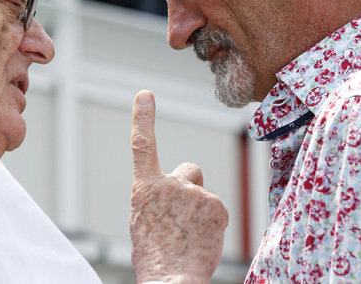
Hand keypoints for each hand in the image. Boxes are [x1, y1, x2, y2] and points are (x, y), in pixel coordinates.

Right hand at [130, 90, 228, 283]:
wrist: (170, 280)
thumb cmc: (154, 258)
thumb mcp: (143, 223)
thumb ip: (156, 201)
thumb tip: (171, 199)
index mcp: (144, 188)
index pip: (142, 145)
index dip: (143, 118)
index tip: (145, 95)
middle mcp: (169, 184)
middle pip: (189, 170)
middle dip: (191, 187)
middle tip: (185, 217)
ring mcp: (193, 193)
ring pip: (205, 195)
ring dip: (201, 212)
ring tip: (190, 238)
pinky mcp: (215, 205)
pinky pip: (218, 210)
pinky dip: (213, 225)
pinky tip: (202, 242)